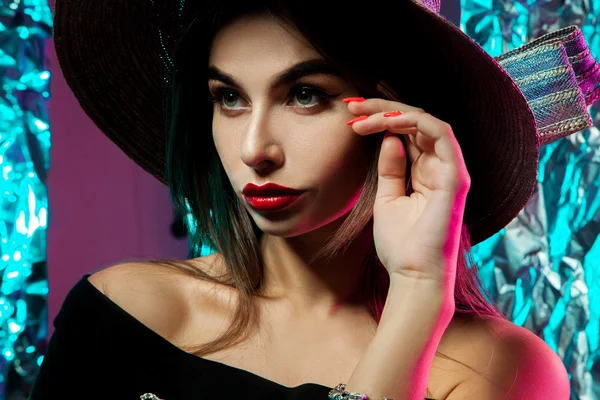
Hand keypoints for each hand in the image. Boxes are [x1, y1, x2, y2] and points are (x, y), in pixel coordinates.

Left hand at [346, 98, 470, 291]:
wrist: (413, 276)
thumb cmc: (401, 245)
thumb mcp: (387, 198)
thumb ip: (390, 168)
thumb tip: (388, 139)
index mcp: (426, 173)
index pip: (406, 133)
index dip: (379, 119)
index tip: (349, 116)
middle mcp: (440, 167)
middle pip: (414, 122)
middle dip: (381, 108)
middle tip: (351, 105)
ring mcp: (450, 170)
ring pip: (425, 121)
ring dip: (391, 112)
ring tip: (361, 114)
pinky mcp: (454, 176)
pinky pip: (440, 134)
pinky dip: (413, 121)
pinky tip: (386, 123)